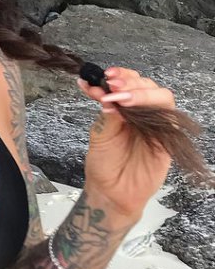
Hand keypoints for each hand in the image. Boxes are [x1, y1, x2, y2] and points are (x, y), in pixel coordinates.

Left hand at [78, 66, 174, 219]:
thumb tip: (107, 94)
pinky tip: (133, 111)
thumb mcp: (99, 137)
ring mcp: (157, 125)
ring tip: (119, 96)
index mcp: (126, 110)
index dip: (120, 76)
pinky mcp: (167, 139)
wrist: (111, 193)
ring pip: (161, 97)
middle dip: (130, 81)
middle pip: (148, 86)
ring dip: (141, 92)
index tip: (102, 75)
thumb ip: (106, 116)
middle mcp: (143, 114)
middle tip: (111, 84)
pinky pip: (169, 119)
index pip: (129, 84)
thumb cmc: (104, 166)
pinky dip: (152, 111)